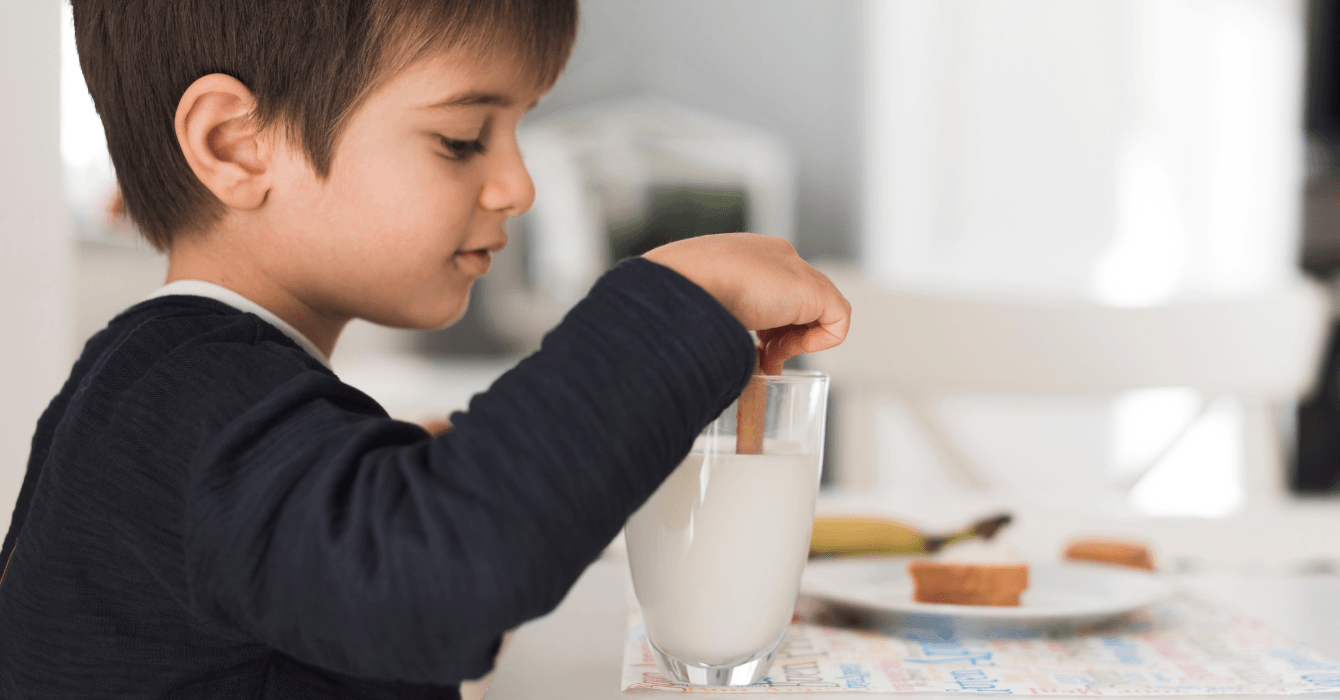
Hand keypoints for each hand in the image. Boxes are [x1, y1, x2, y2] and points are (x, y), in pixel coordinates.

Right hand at [643, 233, 850, 356]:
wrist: (685, 282)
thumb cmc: (677, 295)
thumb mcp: (694, 301)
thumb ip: (710, 312)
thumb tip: (705, 344)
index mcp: (744, 253)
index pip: (771, 290)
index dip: (766, 326)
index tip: (750, 348)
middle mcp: (774, 256)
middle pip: (796, 301)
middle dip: (782, 336)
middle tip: (762, 359)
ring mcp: (795, 270)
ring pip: (818, 310)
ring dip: (795, 341)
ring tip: (769, 357)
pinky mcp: (813, 290)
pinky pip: (839, 320)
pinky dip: (819, 342)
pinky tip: (786, 350)